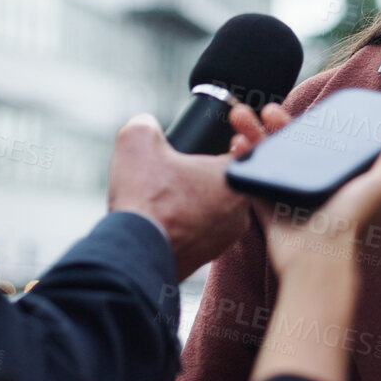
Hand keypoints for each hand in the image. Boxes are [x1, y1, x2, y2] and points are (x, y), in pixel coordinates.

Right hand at [105, 114, 247, 280]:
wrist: (134, 254)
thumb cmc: (144, 201)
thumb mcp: (136, 141)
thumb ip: (146, 124)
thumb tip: (145, 126)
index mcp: (236, 181)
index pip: (246, 150)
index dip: (234, 134)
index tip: (221, 129)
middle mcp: (239, 212)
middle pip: (230, 180)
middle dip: (209, 168)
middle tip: (185, 161)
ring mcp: (225, 237)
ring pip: (217, 206)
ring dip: (198, 195)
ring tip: (171, 187)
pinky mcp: (207, 256)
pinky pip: (203, 229)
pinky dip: (188, 218)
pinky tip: (166, 212)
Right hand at [228, 103, 380, 280]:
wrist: (315, 256)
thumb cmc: (348, 223)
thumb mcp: (375, 186)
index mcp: (333, 175)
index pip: (317, 140)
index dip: (304, 123)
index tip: (296, 108)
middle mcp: (309, 183)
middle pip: (288, 145)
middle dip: (274, 125)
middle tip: (267, 110)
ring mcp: (285, 194)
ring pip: (266, 157)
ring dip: (253, 136)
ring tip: (242, 120)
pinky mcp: (266, 206)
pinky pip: (249, 180)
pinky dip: (241, 161)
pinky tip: (237, 144)